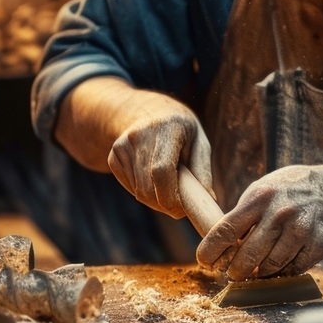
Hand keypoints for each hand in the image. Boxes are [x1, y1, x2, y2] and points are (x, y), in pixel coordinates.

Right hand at [106, 95, 212, 218]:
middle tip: (178, 208)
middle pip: (148, 186)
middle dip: (164, 205)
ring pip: (139, 191)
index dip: (170, 197)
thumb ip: (203, 171)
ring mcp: (123, 144)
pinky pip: (130, 187)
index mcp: (168, 127)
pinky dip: (143, 193)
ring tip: (168, 188)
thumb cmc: (182, 131)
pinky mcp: (114, 155)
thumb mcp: (199, 143)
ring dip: (155, 201)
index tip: (180, 211)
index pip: (162, 170)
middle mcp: (141, 134)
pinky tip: (152, 178)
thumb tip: (209, 201)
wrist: (148, 111)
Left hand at [197, 165, 322, 280]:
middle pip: (247, 255)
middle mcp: (280, 212)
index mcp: (260, 196)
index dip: (211, 250)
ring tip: (257, 270)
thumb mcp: (264, 190)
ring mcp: (301, 229)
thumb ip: (243, 215)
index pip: (225, 229)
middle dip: (236, 270)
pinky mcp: (319, 244)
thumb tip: (220, 246)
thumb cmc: (292, 191)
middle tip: (233, 274)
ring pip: (270, 267)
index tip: (204, 262)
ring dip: (260, 273)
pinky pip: (293, 269)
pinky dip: (284, 271)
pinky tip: (282, 265)